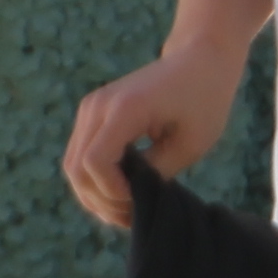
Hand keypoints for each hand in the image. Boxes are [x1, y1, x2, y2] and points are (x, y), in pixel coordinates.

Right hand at [63, 43, 247, 227]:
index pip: (95, 162)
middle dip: (101, 201)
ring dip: (95, 194)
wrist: (198, 60)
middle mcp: (97, 106)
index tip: (142, 200)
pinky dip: (95, 180)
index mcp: (125, 109)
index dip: (113, 192)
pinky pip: (81, 156)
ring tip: (128, 210)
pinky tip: (122, 193)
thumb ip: (157, 173)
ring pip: (72, 166)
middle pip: (75, 169)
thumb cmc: (204, 100)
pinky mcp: (92, 114)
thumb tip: (131, 199)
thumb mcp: (191, 145)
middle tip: (134, 216)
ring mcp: (91, 109)